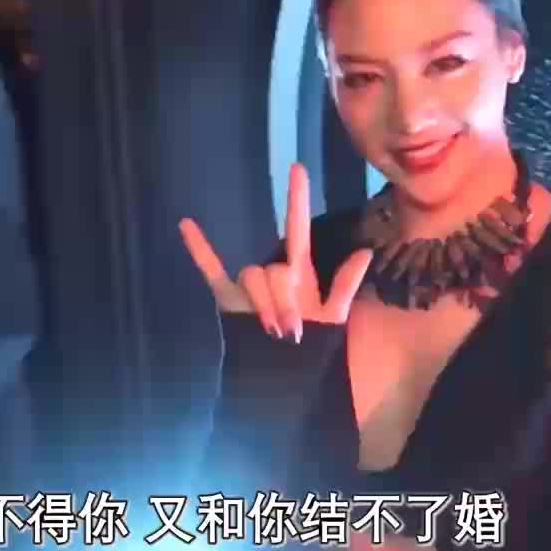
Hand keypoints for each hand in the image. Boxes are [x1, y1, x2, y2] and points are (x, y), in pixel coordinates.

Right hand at [179, 162, 373, 341]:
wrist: (285, 382)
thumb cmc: (311, 351)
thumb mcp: (332, 320)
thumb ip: (343, 286)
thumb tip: (364, 252)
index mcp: (300, 274)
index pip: (298, 228)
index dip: (297, 199)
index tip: (297, 168)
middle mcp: (274, 275)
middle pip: (274, 268)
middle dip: (283, 300)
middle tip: (292, 333)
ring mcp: (249, 286)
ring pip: (251, 276)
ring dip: (262, 304)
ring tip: (272, 333)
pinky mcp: (227, 299)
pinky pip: (211, 270)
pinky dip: (199, 249)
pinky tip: (186, 224)